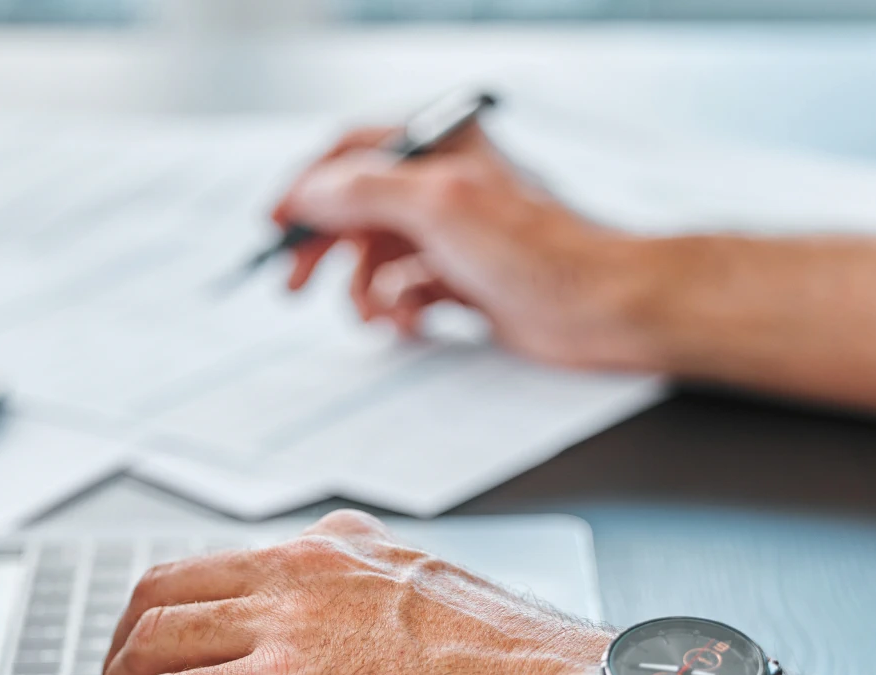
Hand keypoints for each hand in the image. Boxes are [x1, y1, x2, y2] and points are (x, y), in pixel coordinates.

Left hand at [79, 510, 605, 674]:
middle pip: (166, 590)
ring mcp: (289, 617)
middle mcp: (308, 567)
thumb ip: (379, 621)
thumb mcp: (438, 616)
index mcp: (346, 550)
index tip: (165, 655)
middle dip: (121, 650)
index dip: (179, 615)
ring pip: (149, 641)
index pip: (229, 566)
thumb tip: (352, 663)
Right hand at [272, 123, 660, 371]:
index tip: (278, 226)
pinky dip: (400, 311)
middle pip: (358, 213)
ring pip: (380, 261)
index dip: (308, 190)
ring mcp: (452, 239)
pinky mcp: (463, 283)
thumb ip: (364, 192)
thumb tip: (309, 194)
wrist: (597, 308)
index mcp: (439, 150)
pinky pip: (407, 294)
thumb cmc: (541, 249)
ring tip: (376, 313)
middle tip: (297, 284)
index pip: (352, 156)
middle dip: (327, 250)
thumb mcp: (439, 204)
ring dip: (367, 290)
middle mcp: (443, 190)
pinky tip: (411, 323)